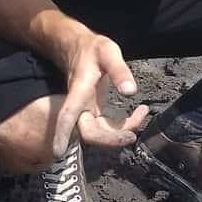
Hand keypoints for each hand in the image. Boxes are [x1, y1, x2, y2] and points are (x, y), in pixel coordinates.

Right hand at [54, 31, 148, 157]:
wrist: (80, 48)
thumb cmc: (93, 49)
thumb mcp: (109, 52)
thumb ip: (119, 71)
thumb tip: (130, 92)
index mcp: (79, 91)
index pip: (67, 115)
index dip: (62, 133)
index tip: (58, 152)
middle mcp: (80, 106)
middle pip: (90, 133)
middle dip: (111, 139)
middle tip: (132, 136)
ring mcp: (87, 111)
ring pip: (101, 132)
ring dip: (123, 131)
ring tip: (143, 112)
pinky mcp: (95, 112)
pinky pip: (109, 126)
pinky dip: (125, 124)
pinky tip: (140, 111)